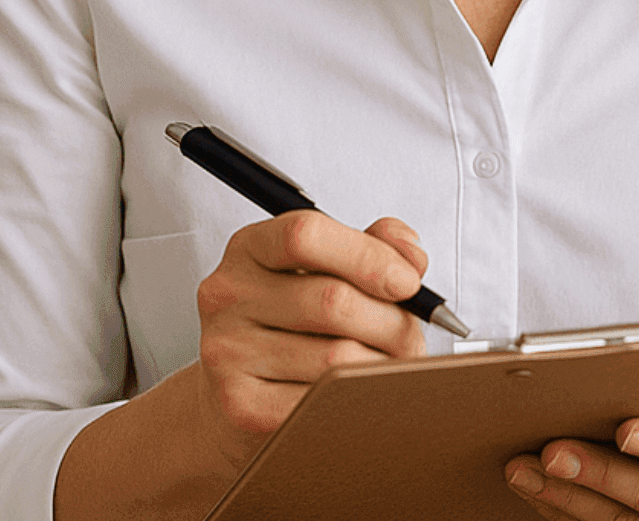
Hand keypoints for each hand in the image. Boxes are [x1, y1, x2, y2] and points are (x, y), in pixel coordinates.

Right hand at [192, 211, 429, 469]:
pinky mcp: (239, 404)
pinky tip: (356, 391)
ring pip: (338, 357)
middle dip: (393, 322)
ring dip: (382, 364)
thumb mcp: (329, 268)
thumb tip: (412, 258)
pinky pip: (323, 400)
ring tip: (386, 364)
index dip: (369, 257)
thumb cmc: (299, 322)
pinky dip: (356, 397)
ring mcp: (227, 350)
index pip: (306, 235)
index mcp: (251, 248)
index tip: (408, 283)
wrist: (242, 388)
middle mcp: (228, 294)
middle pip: (333, 301)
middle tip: (411, 337)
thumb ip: (375, 247)